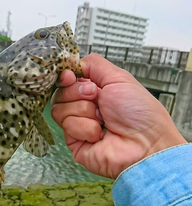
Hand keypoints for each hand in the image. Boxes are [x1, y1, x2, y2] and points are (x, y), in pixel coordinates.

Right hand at [51, 53, 185, 178]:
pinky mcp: (75, 143)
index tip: (70, 77)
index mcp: (96, 91)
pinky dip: (85, 127)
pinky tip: (100, 134)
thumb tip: (72, 61)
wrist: (145, 144)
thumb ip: (94, 64)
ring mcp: (79, 125)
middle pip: (60, 93)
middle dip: (78, 92)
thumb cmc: (140, 114)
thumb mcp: (119, 78)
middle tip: (97, 98)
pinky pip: (67, 126)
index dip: (66, 77)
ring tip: (102, 119)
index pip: (67, 80)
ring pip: (59, 109)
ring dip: (84, 110)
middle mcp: (86, 107)